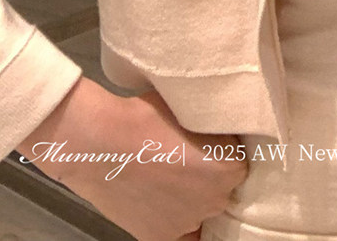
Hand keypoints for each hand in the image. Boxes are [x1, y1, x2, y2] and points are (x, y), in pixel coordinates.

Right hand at [16, 77, 250, 240]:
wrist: (99, 143)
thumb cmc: (145, 117)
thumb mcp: (190, 110)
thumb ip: (211, 128)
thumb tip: (218, 130)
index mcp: (230, 168)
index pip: (237, 161)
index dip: (221, 149)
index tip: (203, 140)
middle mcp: (215, 202)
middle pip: (220, 188)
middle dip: (207, 175)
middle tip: (183, 156)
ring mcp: (187, 223)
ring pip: (198, 209)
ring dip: (190, 197)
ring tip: (165, 175)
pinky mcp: (159, 237)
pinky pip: (179, 232)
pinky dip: (173, 219)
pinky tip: (162, 203)